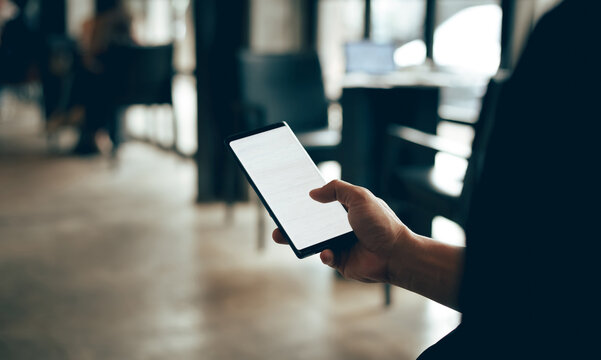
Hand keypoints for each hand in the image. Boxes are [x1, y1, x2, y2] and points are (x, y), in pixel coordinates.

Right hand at [272, 180, 412, 282]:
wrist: (396, 254)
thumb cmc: (382, 224)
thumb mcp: (360, 197)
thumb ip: (336, 190)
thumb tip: (313, 192)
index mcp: (346, 209)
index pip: (322, 202)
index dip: (306, 199)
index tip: (288, 196)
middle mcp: (342, 226)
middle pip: (312, 223)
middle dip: (293, 222)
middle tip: (277, 219)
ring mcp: (341, 244)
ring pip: (313, 241)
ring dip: (297, 239)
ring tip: (281, 236)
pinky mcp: (341, 262)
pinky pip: (325, 258)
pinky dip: (323, 255)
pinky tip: (327, 252)